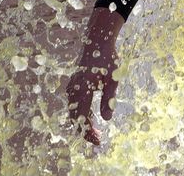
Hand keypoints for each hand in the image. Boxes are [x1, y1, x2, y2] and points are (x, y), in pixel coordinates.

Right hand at [66, 7, 123, 144]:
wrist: (97, 42)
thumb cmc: (107, 60)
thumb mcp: (112, 80)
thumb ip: (108, 100)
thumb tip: (107, 119)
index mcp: (81, 90)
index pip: (81, 118)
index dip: (88, 132)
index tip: (97, 141)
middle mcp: (72, 91)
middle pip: (75, 118)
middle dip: (86, 130)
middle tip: (99, 139)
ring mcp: (71, 88)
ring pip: (74, 112)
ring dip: (84, 123)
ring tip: (97, 132)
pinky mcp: (74, 86)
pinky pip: (75, 104)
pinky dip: (82, 113)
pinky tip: (92, 118)